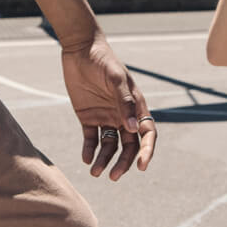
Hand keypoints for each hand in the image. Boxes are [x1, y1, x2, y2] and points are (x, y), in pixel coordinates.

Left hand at [60, 34, 156, 180]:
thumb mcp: (115, 78)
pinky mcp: (88, 117)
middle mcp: (122, 114)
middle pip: (128, 145)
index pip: (146, 133)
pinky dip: (89, 150)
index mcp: (135, 105)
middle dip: (123, 162)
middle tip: (113, 176)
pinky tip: (86, 158)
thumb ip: (124, 101)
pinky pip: (91, 139)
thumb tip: (134, 129)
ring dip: (105, 160)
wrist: (80, 49)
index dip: (147, 151)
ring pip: (109, 146)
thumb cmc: (102, 60)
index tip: (142, 166)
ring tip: (95, 172)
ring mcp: (106, 117)